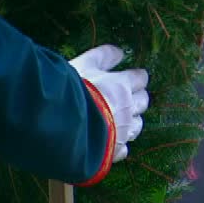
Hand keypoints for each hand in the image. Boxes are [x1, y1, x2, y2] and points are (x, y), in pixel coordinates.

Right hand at [69, 45, 148, 161]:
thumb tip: (120, 51)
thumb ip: (102, 57)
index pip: (140, 78)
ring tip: (119, 120)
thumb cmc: (70, 91)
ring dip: (131, 122)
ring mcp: (122, 131)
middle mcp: (127, 108)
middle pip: (143, 101)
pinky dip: (120, 145)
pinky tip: (110, 141)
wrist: (60, 124)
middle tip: (127, 97)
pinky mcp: (113, 150)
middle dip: (138, 98)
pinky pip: (124, 148)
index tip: (134, 77)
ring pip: (137, 126)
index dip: (137, 78)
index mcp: (122, 86)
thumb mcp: (84, 65)